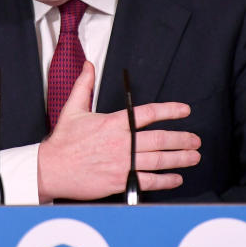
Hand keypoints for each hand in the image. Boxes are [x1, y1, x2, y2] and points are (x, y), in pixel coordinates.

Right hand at [37, 61, 200, 201]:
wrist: (50, 169)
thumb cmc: (62, 142)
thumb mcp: (72, 109)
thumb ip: (84, 86)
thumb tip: (88, 65)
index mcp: (113, 122)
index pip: (148, 112)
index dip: (170, 110)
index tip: (185, 110)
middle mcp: (121, 142)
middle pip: (160, 138)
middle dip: (182, 139)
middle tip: (195, 140)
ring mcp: (122, 162)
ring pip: (159, 160)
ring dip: (180, 158)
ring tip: (193, 156)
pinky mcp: (119, 180)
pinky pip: (148, 180)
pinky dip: (165, 180)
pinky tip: (176, 178)